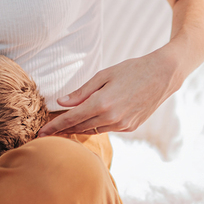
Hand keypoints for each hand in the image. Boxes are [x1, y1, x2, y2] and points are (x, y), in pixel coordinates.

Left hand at [39, 52, 177, 136]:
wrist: (163, 75)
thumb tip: (62, 102)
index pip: (71, 119)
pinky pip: (107, 129)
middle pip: (80, 128)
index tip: (40, 133)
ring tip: (63, 129)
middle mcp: (112, 117)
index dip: (54, 127)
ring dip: (78, 130)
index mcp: (102, 103)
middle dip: (62, 131)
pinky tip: (88, 122)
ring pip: (93, 130)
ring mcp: (122, 125)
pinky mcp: (130, 127)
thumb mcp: (103, 75)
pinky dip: (96, 126)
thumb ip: (81, 91)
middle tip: (47, 132)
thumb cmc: (131, 70)